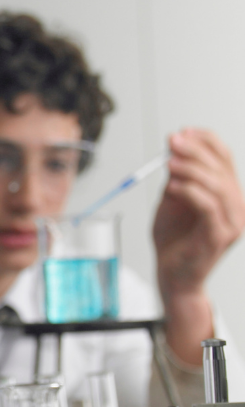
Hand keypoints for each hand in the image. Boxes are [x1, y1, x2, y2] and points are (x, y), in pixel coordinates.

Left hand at [153, 128, 244, 299]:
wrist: (172, 275)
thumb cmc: (174, 239)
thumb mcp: (172, 200)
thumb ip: (177, 176)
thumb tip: (175, 144)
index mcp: (229, 193)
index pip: (225, 158)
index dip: (206, 141)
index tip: (182, 132)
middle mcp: (237, 206)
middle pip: (222, 169)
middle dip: (195, 151)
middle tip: (172, 142)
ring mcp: (232, 222)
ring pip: (218, 186)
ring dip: (192, 170)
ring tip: (168, 163)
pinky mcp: (219, 236)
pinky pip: (208, 207)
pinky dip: (190, 192)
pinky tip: (171, 186)